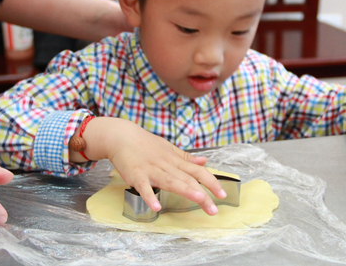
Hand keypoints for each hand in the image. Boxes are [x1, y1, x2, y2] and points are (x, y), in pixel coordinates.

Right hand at [71, 117, 226, 215]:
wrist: (122, 136)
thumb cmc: (145, 144)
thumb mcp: (169, 148)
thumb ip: (186, 157)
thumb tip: (205, 161)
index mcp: (175, 160)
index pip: (197, 172)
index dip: (211, 182)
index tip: (223, 195)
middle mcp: (167, 165)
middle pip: (187, 180)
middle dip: (202, 195)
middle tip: (214, 210)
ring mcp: (152, 170)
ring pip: (171, 181)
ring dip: (185, 191)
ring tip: (199, 200)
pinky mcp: (136, 175)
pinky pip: (144, 187)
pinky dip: (150, 196)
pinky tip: (156, 207)